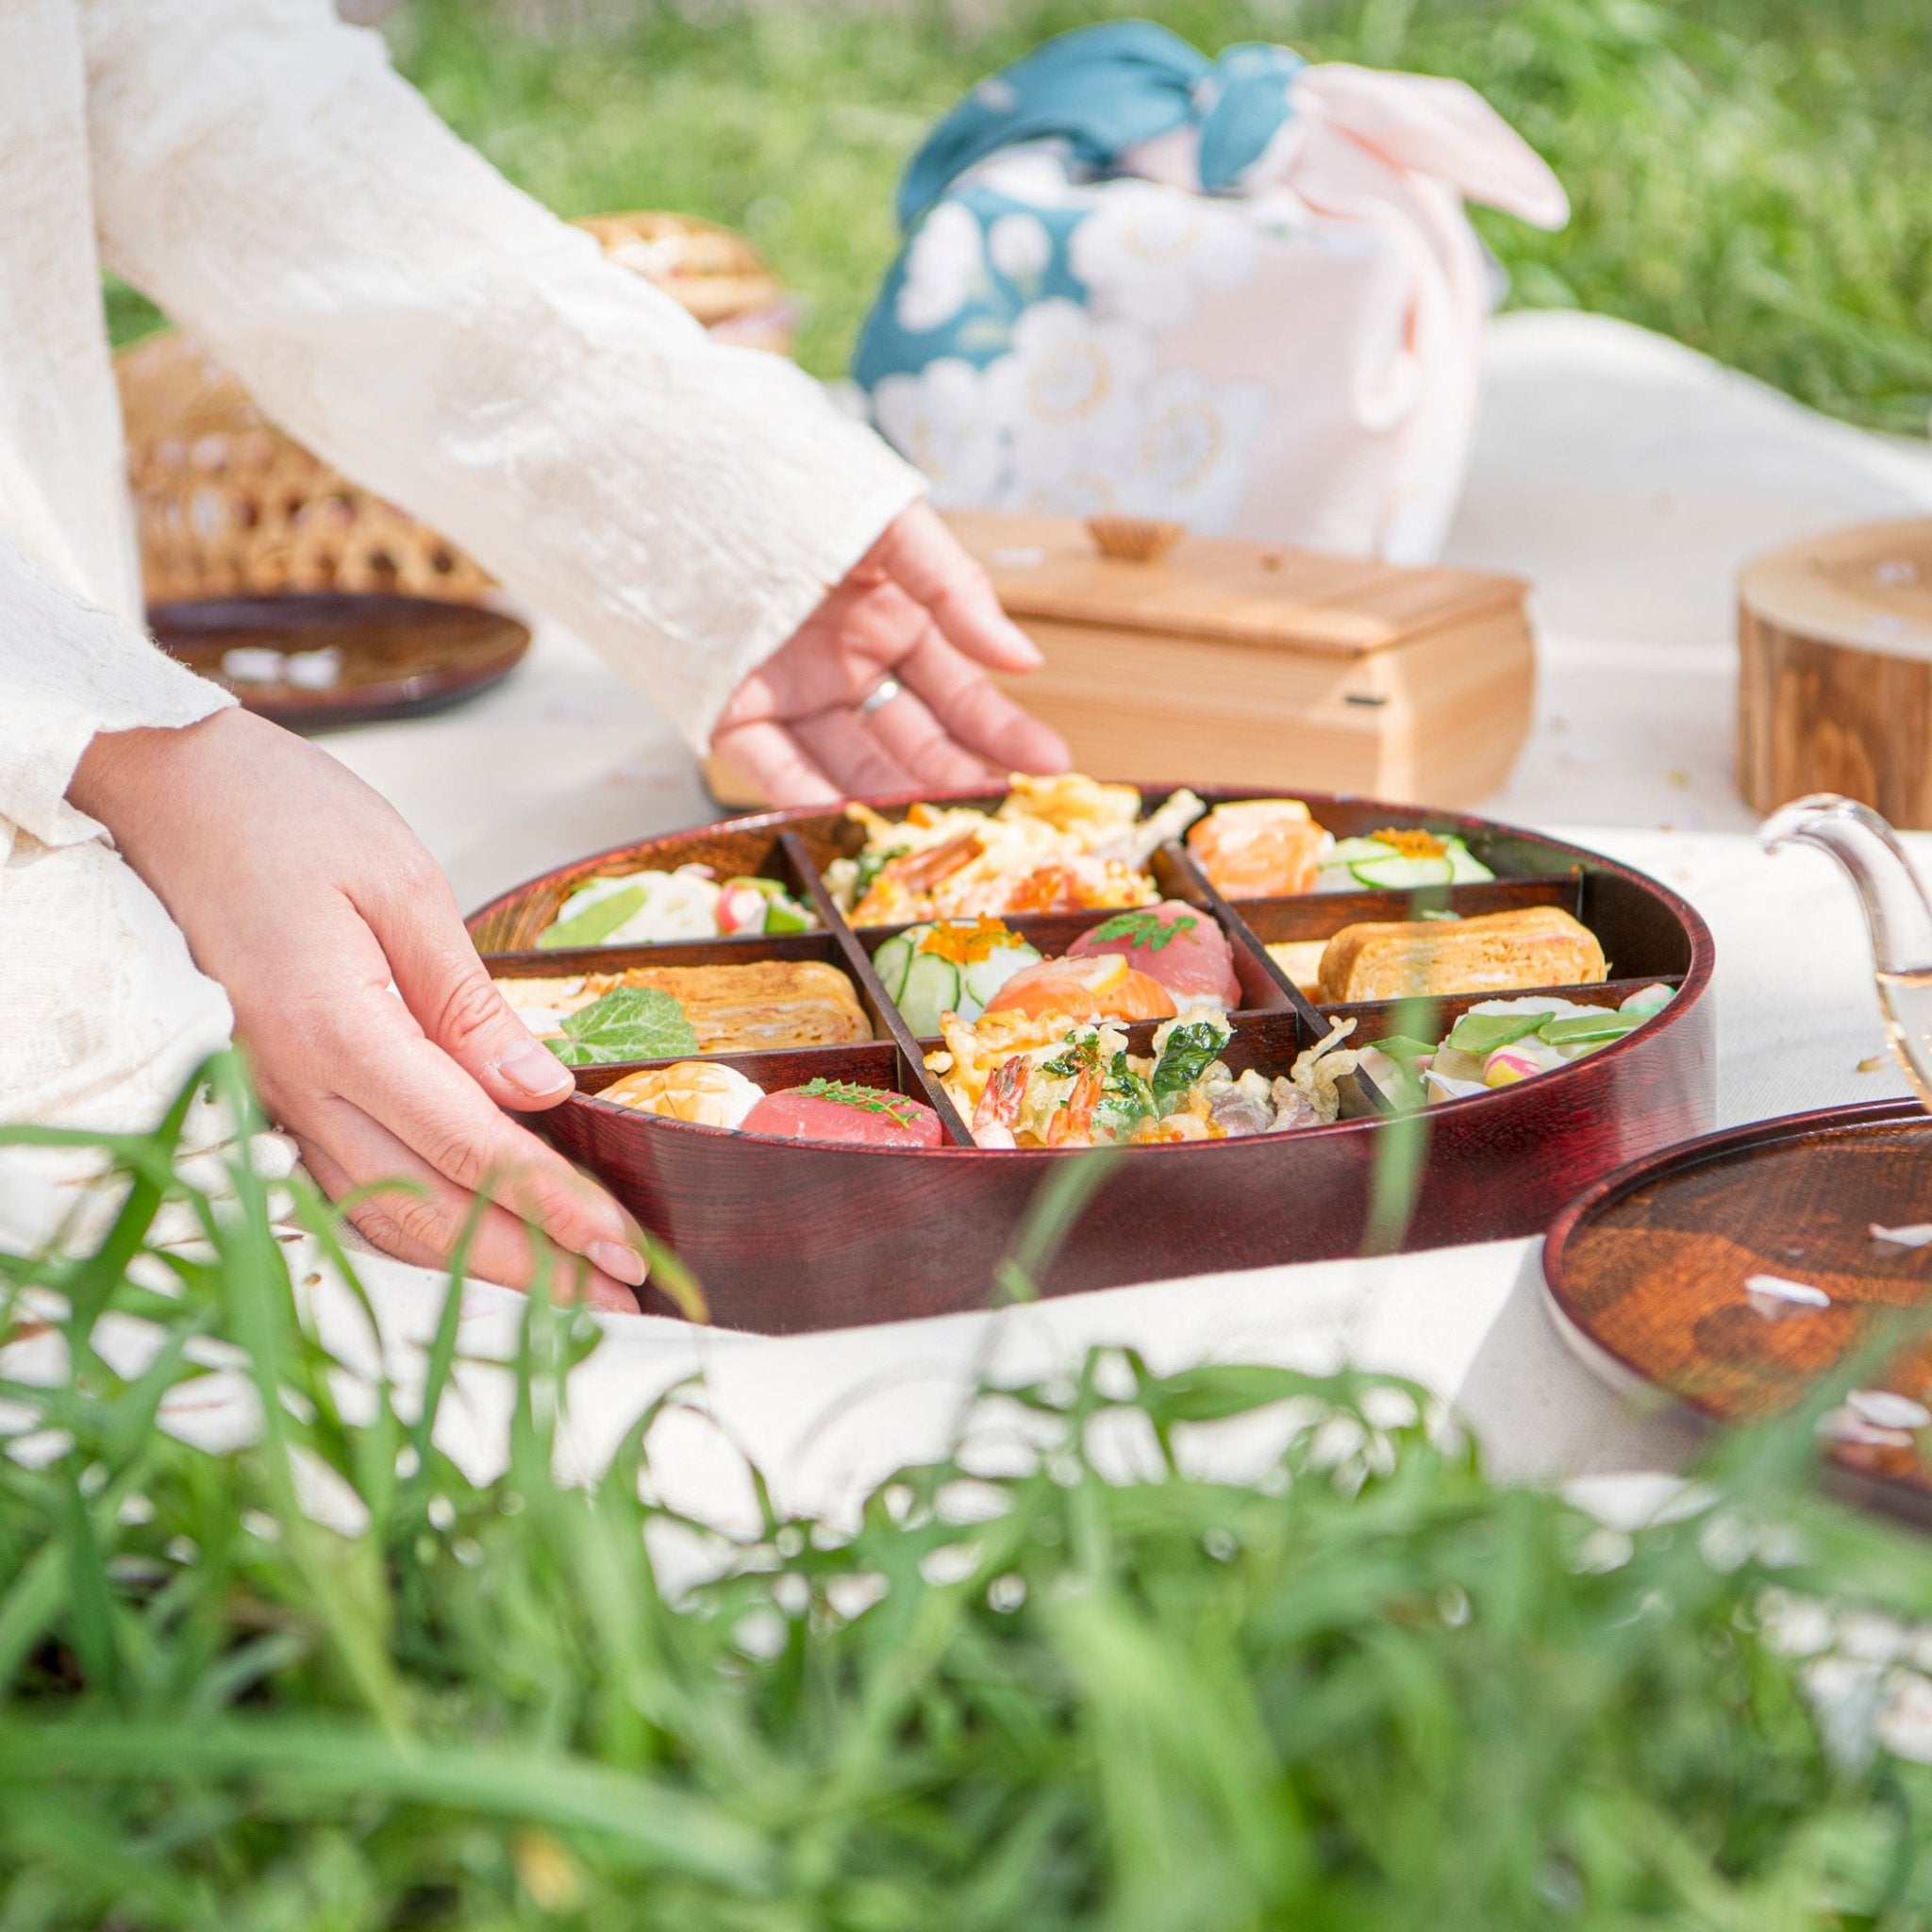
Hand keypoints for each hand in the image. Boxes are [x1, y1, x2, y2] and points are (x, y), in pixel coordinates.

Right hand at [70, 708, 645, 1311]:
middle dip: (530, 1267)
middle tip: (620, 1302)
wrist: (161, 787)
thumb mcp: (401, 882)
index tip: (625, 1252)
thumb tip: (541, 1093)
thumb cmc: (283, 813)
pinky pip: (343, 1184)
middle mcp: (296, 1083)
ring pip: (381, 1213)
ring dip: (474, 1266)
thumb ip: (470, 1003)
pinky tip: (468, 1249)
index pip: (470, 1148)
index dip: (554, 1209)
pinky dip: (410, 1230)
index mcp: (338, 1029)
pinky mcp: (267, 1088)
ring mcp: (273, 1095)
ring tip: (564, 1295)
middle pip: (428, 1207)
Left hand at [710, 502, 1070, 803]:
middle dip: (959, 783)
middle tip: (1005, 822)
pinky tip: (851, 824)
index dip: (1004, 732)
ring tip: (939, 836)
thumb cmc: (790, 478)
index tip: (1051, 767)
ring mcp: (793, 696)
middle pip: (914, 743)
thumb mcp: (887, 521)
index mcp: (893, 623)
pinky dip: (809, 798)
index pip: (960, 696)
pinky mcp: (730, 713)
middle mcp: (848, 670)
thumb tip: (1022, 659)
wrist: (674, 461)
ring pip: (853, 766)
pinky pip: (775, 766)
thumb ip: (953, 587)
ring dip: (895, 803)